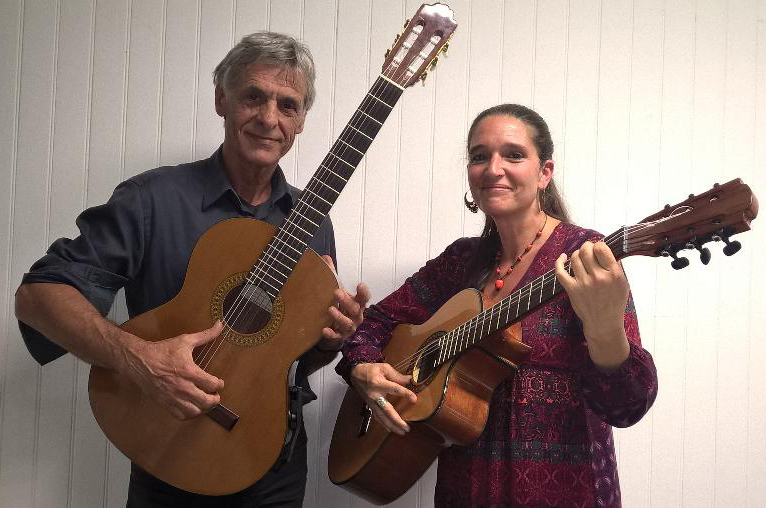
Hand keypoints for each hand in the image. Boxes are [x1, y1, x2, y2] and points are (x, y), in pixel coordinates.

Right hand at [120, 321, 224, 419]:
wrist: (139, 361)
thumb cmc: (163, 350)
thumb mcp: (185, 340)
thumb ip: (205, 335)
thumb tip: (221, 324)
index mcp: (189, 371)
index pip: (212, 384)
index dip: (219, 385)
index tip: (219, 383)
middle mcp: (182, 387)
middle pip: (206, 401)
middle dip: (215, 399)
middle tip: (215, 395)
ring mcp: (173, 397)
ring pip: (194, 412)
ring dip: (203, 408)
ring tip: (205, 402)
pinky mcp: (165, 403)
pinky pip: (181, 416)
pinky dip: (190, 414)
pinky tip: (192, 407)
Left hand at [317, 255, 370, 350]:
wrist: (338, 330)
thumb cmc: (341, 307)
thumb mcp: (339, 291)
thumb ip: (333, 275)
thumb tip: (325, 257)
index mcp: (358, 303)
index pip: (364, 297)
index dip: (363, 292)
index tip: (360, 284)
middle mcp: (357, 315)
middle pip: (355, 309)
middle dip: (347, 301)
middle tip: (337, 292)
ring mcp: (350, 327)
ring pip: (348, 323)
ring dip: (339, 316)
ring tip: (330, 309)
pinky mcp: (341, 337)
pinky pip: (337, 337)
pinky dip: (332, 334)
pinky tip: (325, 330)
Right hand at [350, 363, 416, 434]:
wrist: (355, 374)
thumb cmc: (371, 370)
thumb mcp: (384, 367)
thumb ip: (397, 375)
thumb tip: (410, 380)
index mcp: (379, 383)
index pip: (394, 389)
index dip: (405, 394)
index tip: (414, 399)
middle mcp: (374, 395)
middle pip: (387, 410)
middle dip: (397, 420)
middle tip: (407, 428)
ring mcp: (371, 402)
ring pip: (381, 417)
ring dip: (392, 426)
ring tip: (402, 432)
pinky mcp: (370, 406)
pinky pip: (376, 417)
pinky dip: (383, 424)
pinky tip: (390, 429)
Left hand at [555, 241, 629, 369]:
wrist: (604, 322)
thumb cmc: (614, 302)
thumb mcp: (623, 283)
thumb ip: (615, 267)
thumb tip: (604, 249)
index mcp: (614, 274)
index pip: (602, 248)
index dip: (598, 245)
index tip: (598, 248)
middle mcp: (598, 277)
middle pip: (586, 251)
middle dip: (586, 247)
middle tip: (588, 250)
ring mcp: (584, 283)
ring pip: (575, 258)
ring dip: (576, 254)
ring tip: (580, 257)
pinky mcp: (572, 289)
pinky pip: (560, 271)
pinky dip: (559, 262)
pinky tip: (562, 257)